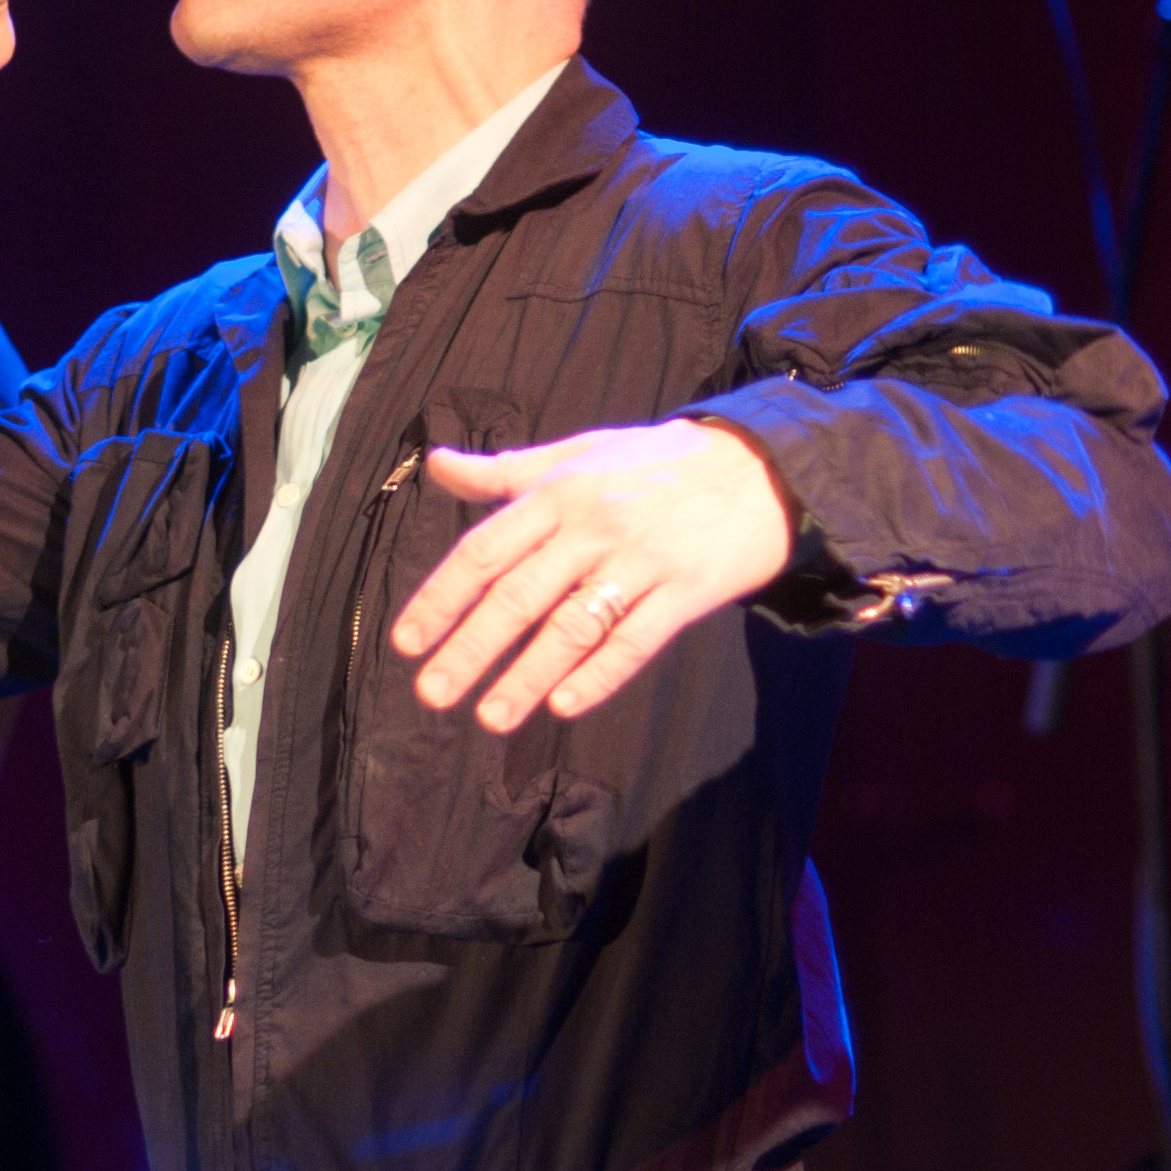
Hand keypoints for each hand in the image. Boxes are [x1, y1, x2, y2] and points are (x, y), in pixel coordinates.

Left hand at [388, 421, 793, 732]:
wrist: (763, 465)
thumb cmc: (657, 463)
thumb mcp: (577, 453)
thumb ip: (505, 471)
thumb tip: (436, 465)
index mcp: (558, 494)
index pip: (485, 551)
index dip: (442, 598)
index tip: (407, 642)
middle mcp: (593, 527)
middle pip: (519, 595)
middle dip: (471, 648)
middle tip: (432, 694)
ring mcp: (642, 561)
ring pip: (573, 626)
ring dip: (527, 675)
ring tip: (489, 717)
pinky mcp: (688, 591)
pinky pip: (637, 639)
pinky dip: (600, 674)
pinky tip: (563, 706)